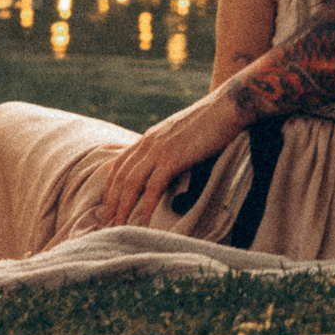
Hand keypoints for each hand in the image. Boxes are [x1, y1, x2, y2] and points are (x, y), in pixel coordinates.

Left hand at [101, 88, 251, 227]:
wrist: (228, 106)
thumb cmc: (213, 120)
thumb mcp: (183, 132)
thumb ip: (171, 146)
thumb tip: (171, 164)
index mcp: (150, 136)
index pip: (120, 163)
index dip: (110, 185)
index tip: (108, 203)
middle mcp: (149, 142)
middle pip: (120, 176)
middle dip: (111, 202)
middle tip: (106, 223)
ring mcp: (159, 150)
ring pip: (131, 183)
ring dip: (122, 208)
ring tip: (118, 227)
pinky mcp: (173, 158)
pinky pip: (153, 187)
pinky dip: (146, 207)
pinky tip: (144, 222)